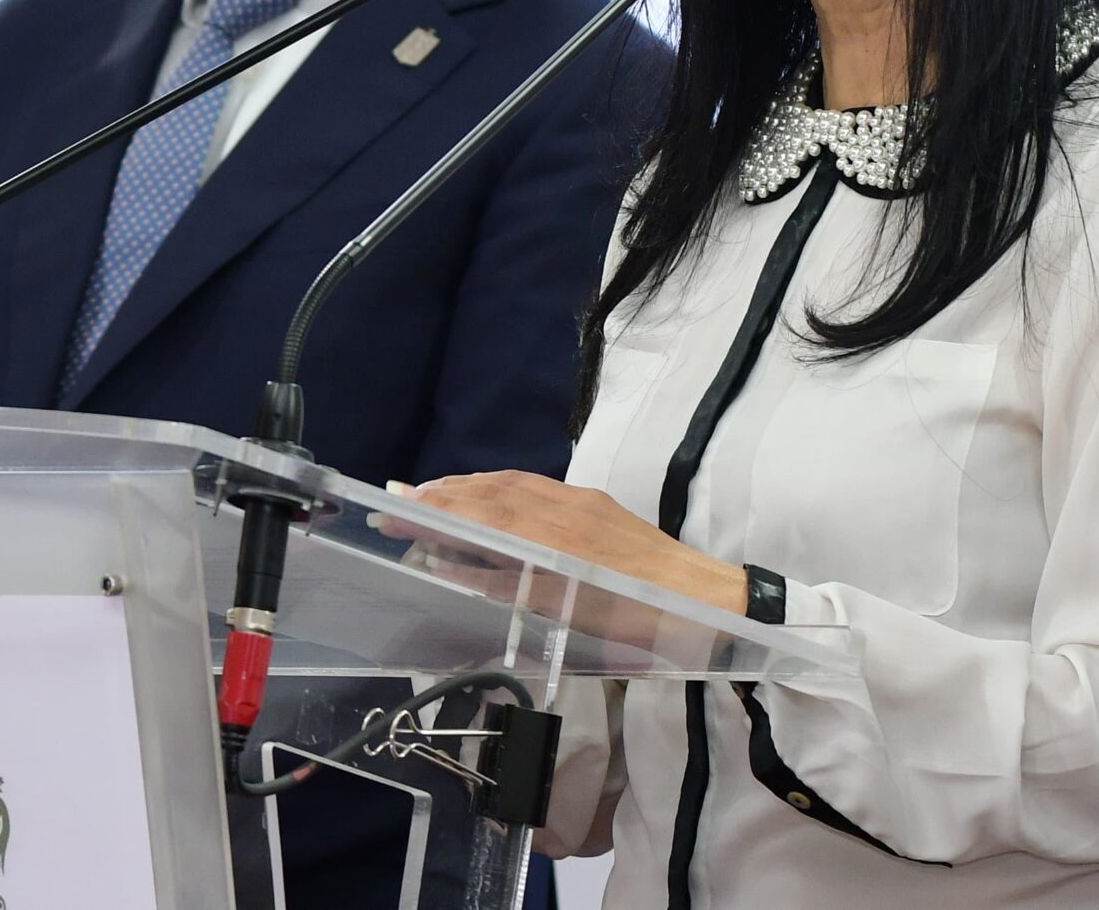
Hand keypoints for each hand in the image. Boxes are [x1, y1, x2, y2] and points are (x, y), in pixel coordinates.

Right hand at [393, 471, 749, 616]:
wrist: (703, 599)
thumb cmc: (637, 616)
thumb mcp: (569, 613)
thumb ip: (508, 585)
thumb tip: (451, 564)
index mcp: (555, 535)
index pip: (482, 512)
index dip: (435, 508)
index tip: (394, 507)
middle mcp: (564, 506)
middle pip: (492, 490)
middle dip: (441, 492)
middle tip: (398, 499)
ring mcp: (580, 500)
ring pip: (512, 482)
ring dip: (466, 485)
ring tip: (430, 493)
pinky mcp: (594, 502)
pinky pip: (534, 484)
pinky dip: (498, 486)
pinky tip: (486, 494)